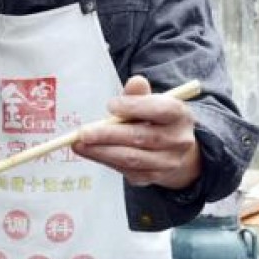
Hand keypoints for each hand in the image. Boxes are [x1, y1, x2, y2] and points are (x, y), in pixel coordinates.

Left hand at [72, 76, 200, 189]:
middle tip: (83, 133)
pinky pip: (127, 170)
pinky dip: (105, 160)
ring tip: (79, 144)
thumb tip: (135, 82)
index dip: (135, 107)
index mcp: (179, 115)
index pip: (160, 110)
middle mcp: (179, 140)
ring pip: (132, 158)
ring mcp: (168, 162)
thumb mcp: (149, 101)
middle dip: (108, 135)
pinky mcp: (153, 177)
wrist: (170, 148)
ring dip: (102, 151)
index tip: (110, 105)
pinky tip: (90, 152)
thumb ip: (138, 94)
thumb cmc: (153, 118)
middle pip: (142, 138)